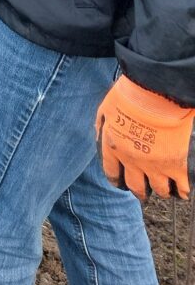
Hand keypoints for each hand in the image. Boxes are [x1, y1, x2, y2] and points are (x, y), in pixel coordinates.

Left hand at [97, 75, 194, 198]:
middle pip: (136, 187)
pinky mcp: (178, 167)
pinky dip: (183, 191)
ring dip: (162, 190)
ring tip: (165, 188)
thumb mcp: (106, 108)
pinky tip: (183, 189)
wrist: (157, 91)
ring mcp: (157, 166)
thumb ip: (102, 127)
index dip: (118, 180)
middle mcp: (133, 161)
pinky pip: (182, 188)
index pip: (112, 173)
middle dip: (140, 192)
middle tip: (143, 193)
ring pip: (160, 190)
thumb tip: (100, 138)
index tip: (122, 183)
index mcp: (114, 147)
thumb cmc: (130, 94)